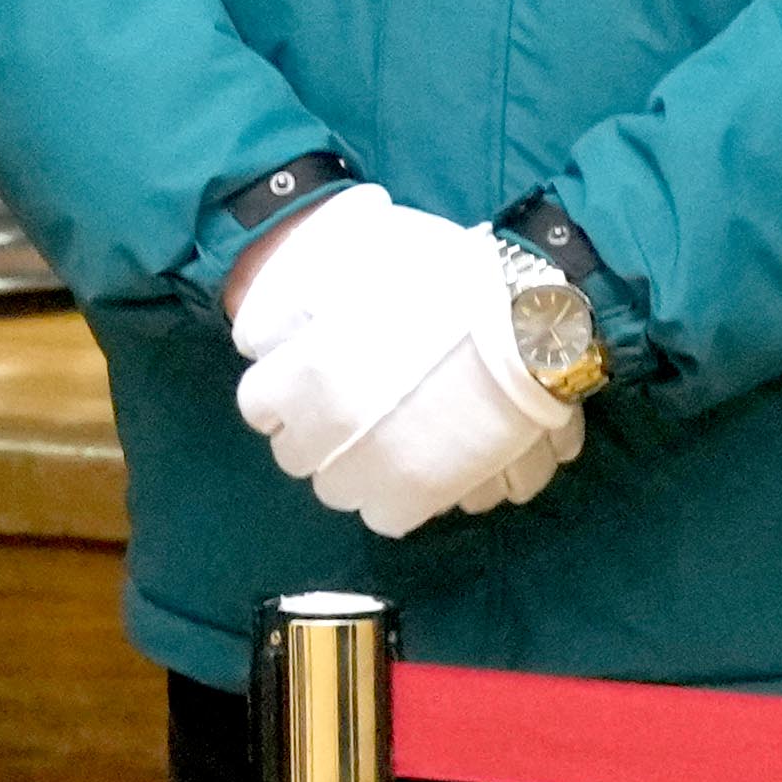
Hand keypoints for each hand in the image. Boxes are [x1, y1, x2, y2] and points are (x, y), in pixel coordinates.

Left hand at [231, 189, 577, 537]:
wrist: (523, 317)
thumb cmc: (442, 278)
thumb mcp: (354, 264)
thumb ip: (299, 304)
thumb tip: (260, 333)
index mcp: (303, 373)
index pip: (259, 405)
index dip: (281, 393)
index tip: (300, 382)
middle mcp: (326, 431)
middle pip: (296, 456)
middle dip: (319, 436)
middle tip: (353, 409)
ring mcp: (371, 470)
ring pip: (342, 492)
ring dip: (359, 470)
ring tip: (395, 439)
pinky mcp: (418, 497)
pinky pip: (390, 517)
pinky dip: (403, 496)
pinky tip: (426, 463)